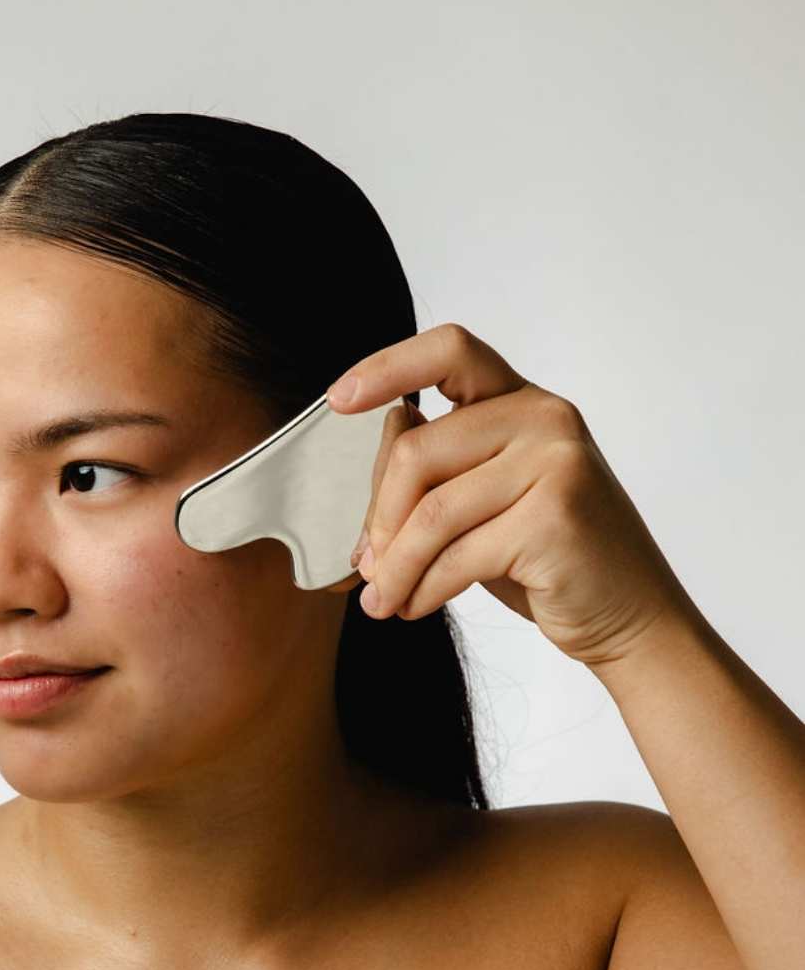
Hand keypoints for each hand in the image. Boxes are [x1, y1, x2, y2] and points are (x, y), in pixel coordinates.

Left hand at [323, 322, 695, 669]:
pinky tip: (416, 607)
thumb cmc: (547, 561)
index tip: (340, 399)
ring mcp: (556, 464)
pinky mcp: (555, 519)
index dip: (387, 368)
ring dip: (395, 568)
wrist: (629, 617)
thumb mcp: (483, 507)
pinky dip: (423, 589)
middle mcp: (545, 419)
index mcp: (523, 403)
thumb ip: (435, 480)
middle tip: (369, 569)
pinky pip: (456, 555)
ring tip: (383, 601)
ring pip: (431, 512)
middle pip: (416, 451)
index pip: (450, 351)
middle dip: (379, 519)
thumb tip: (369, 492)